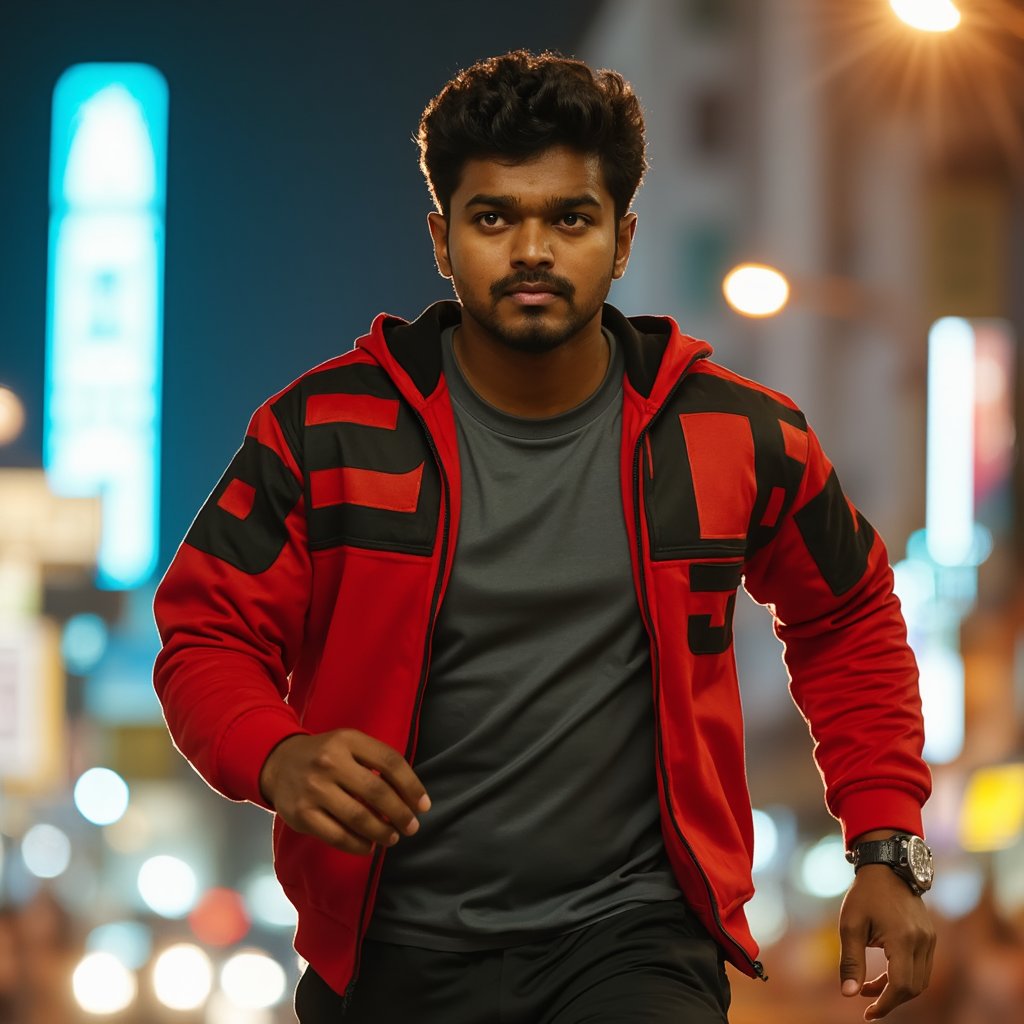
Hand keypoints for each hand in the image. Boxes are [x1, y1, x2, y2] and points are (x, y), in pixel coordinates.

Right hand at [258, 730, 430, 855]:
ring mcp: (313, 788)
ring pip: (358, 817)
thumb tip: (411, 797)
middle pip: (377, 791)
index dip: (412, 786)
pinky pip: (337, 836)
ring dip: (382, 832)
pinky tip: (369, 846)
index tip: (424, 805)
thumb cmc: (326, 756)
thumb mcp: (350, 744)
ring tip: (393, 837)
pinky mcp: (301, 814)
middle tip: (412, 827)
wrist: (278, 763)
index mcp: (347, 740)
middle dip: (400, 813)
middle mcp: (329, 762)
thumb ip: (377, 762)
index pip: (390, 762)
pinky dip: (358, 845)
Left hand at [839, 864, 935, 1019]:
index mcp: (903, 939)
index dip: (885, 1004)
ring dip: (896, 989)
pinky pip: (921, 967)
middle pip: (913, 987)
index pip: (901, 985)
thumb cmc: (864, 894)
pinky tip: (883, 974)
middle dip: (890, 999)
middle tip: (865, 1000)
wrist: (887, 866)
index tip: (868, 1013)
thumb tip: (848, 994)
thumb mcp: (850, 925)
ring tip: (869, 986)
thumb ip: (851, 961)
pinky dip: (904, 976)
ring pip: (920, 980)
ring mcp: (930, 939)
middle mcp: (922, 942)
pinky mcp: (930, 937)